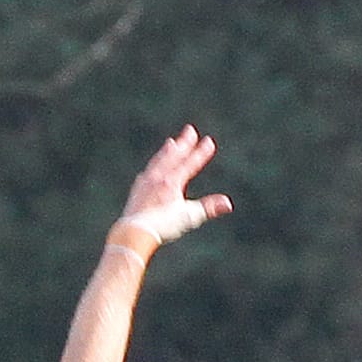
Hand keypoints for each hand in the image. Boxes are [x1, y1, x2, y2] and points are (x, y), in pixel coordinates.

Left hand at [118, 127, 232, 245]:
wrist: (134, 233)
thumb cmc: (163, 226)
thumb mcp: (189, 217)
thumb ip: (209, 208)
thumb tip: (228, 204)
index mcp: (172, 181)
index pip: (190, 163)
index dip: (201, 152)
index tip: (209, 141)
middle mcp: (158, 177)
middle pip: (173, 156)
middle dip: (183, 143)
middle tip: (190, 129)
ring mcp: (146, 182)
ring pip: (158, 162)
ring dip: (166, 152)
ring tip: (171, 142)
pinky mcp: (137, 191)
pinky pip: (146, 175)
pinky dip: (151, 169)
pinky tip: (150, 170)